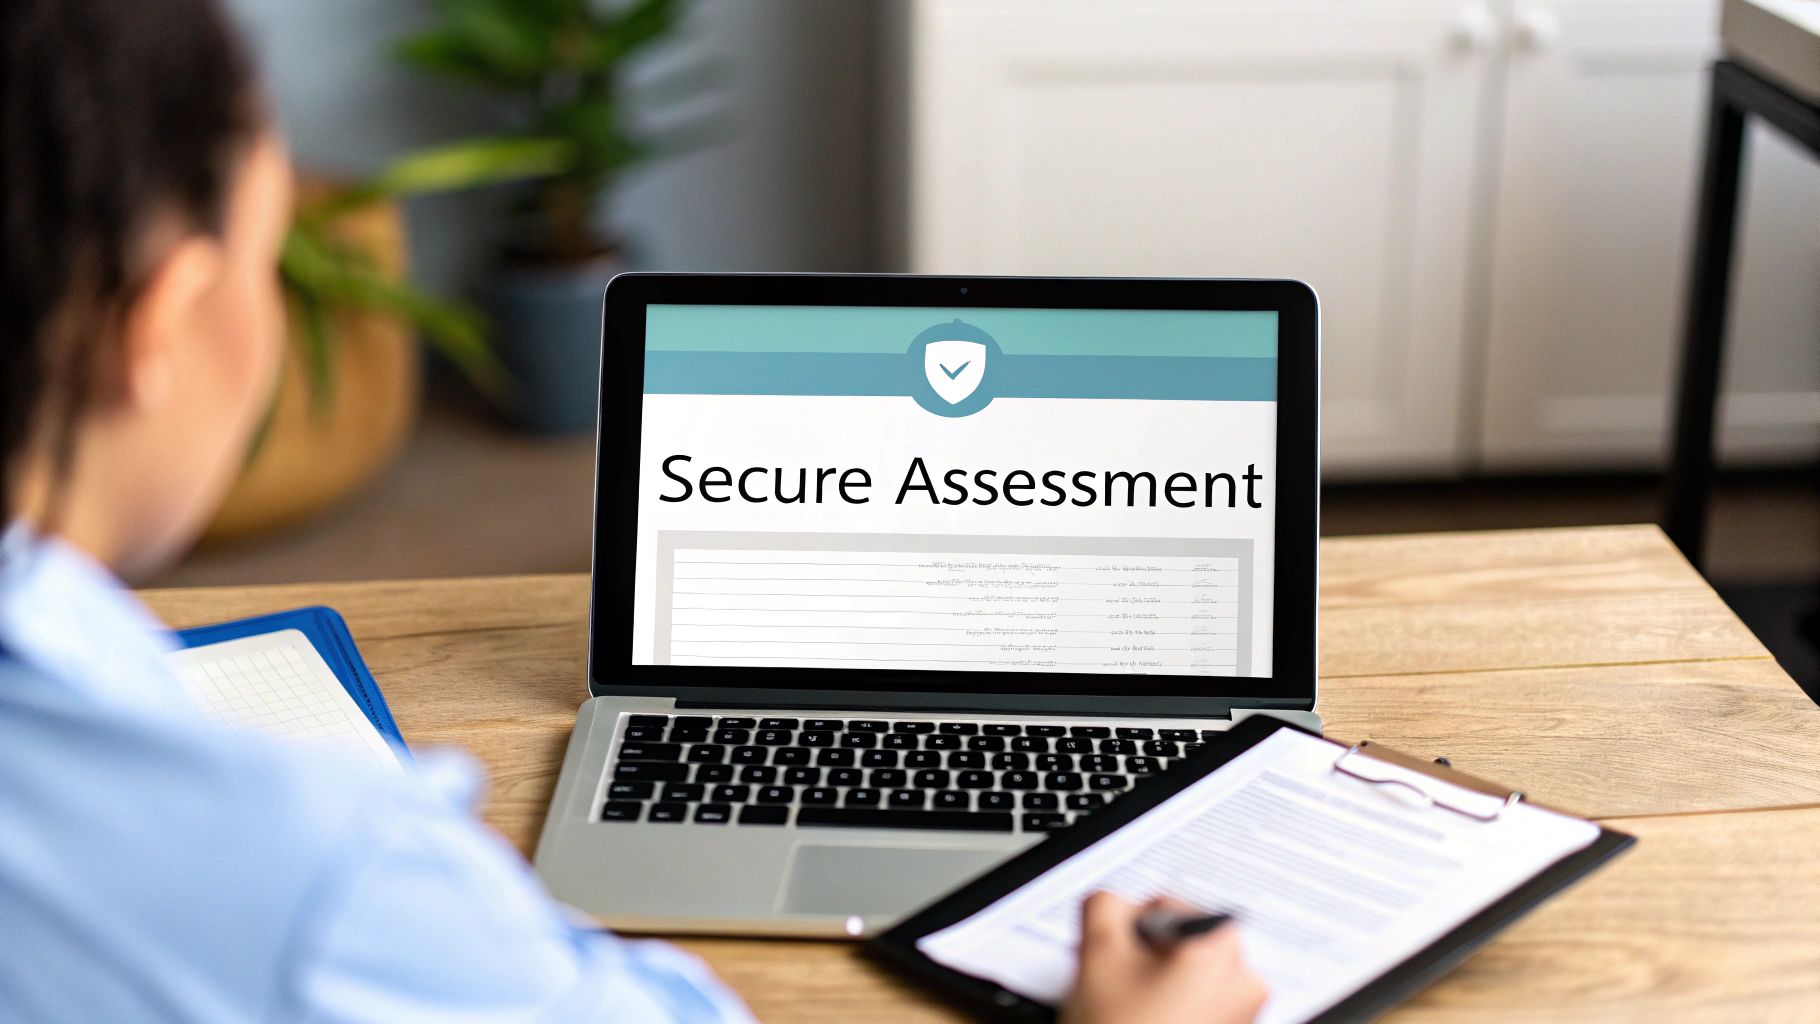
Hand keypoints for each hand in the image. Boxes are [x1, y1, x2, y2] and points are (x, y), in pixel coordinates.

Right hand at [1061, 892, 1266, 1023]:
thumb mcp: (1097, 954)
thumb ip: (1104, 906)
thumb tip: (1113, 904)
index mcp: (1222, 948)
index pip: (1168, 904)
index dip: (1131, 928)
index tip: (1118, 955)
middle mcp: (1245, 981)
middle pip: (1183, 941)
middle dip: (1147, 956)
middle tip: (1120, 985)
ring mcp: (1242, 1016)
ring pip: (1188, 975)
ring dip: (1156, 984)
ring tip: (1130, 1011)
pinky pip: (1198, 1006)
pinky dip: (1170, 1009)